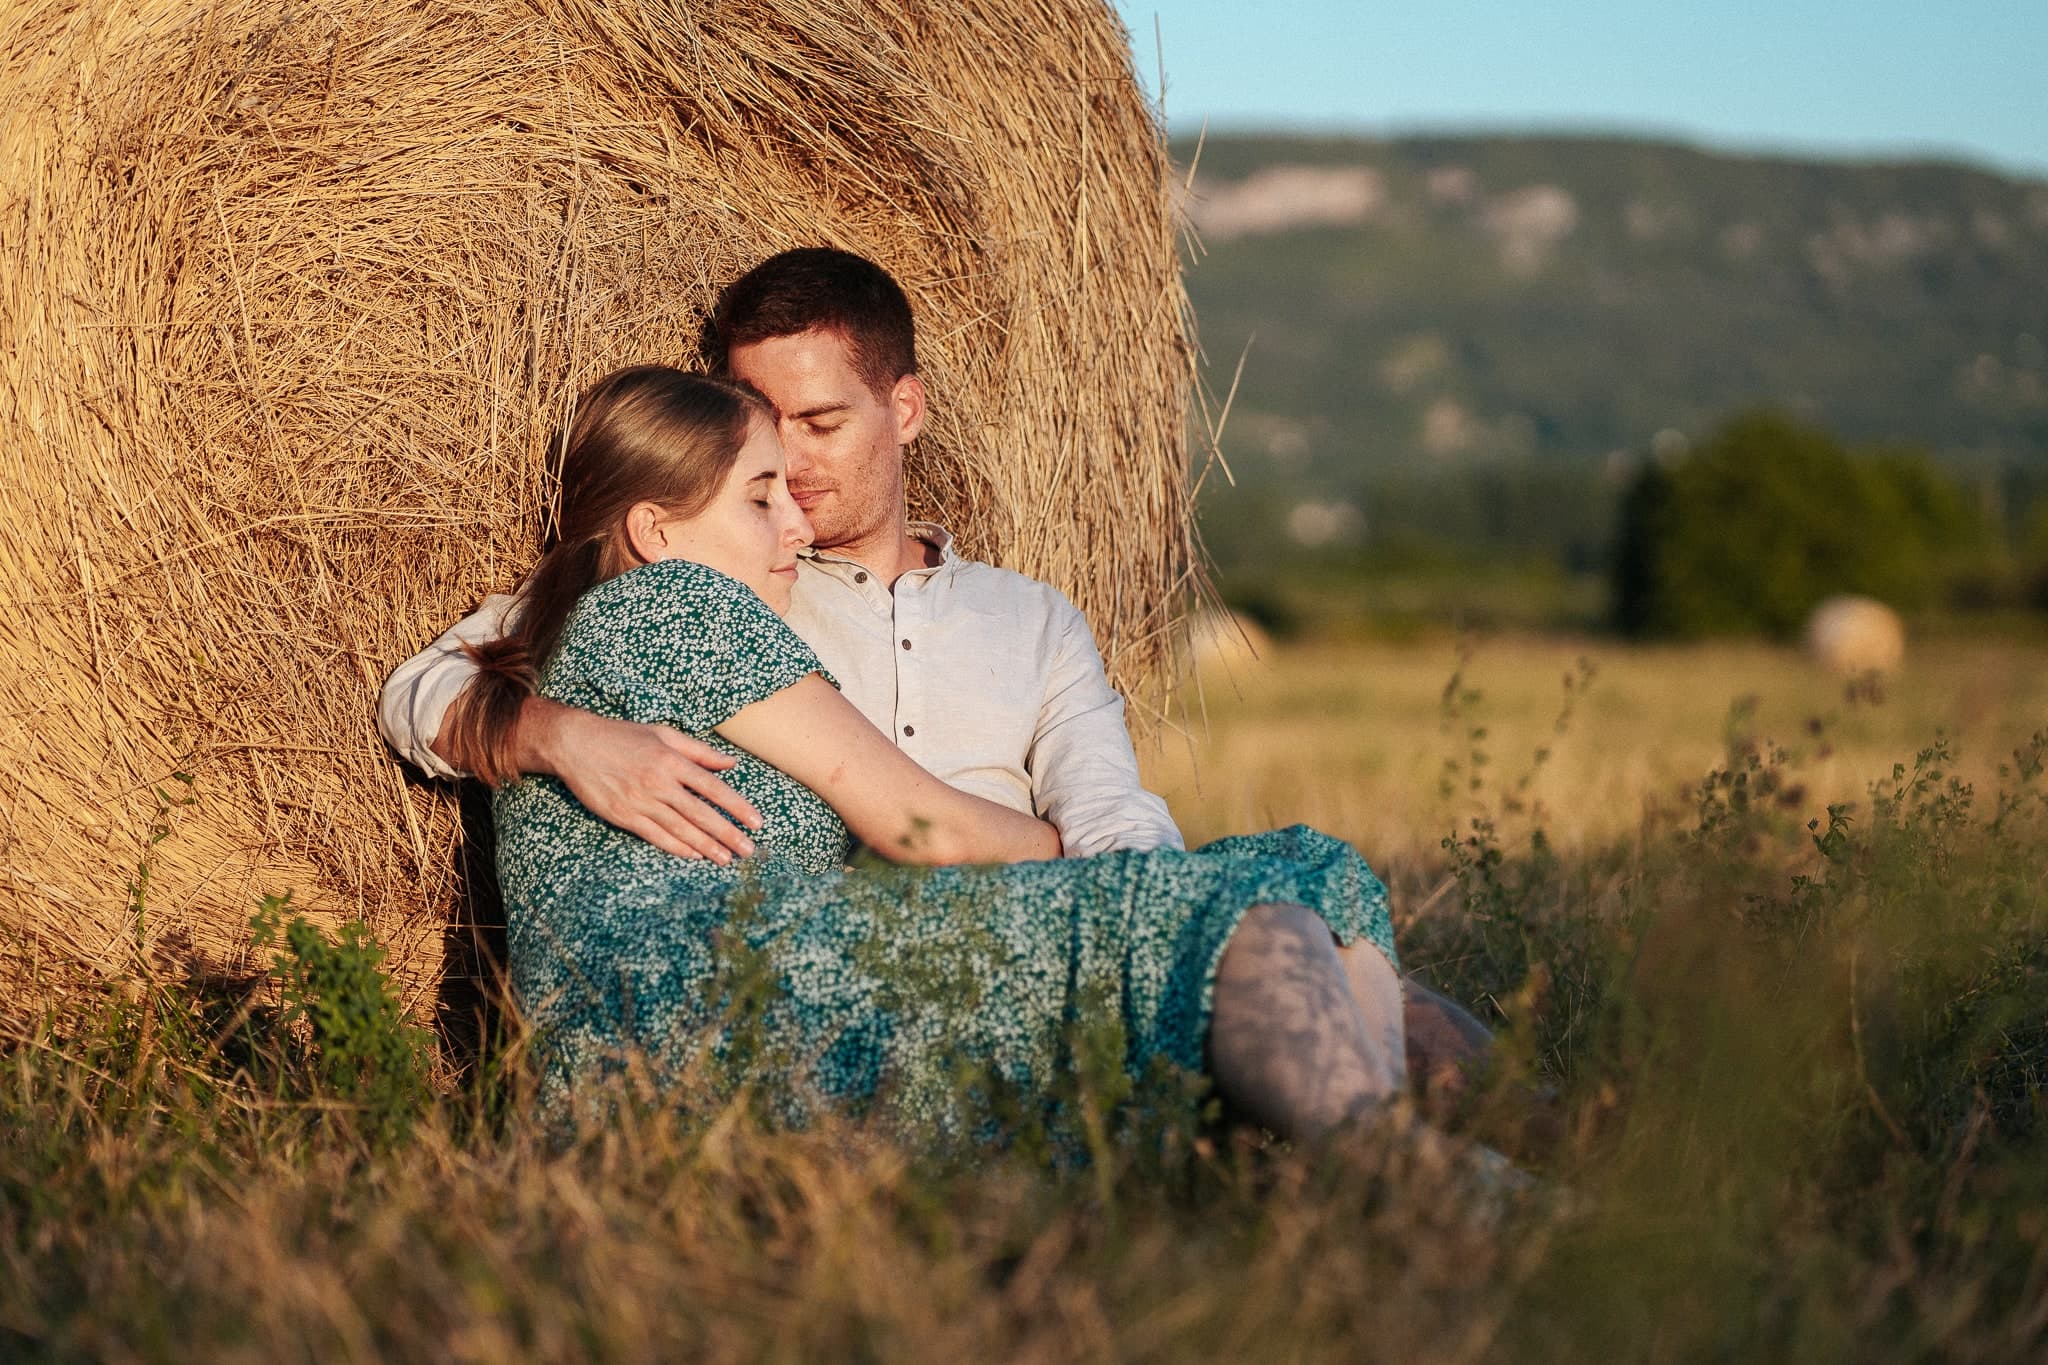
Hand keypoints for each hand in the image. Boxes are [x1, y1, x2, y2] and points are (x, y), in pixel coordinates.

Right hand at [521, 698, 762, 862]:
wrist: (575, 744)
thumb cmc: (622, 736)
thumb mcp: (664, 734)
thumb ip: (700, 751)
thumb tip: (731, 764)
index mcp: (671, 760)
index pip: (713, 788)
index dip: (737, 807)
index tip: (757, 822)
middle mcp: (659, 783)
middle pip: (701, 814)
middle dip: (728, 834)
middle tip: (748, 850)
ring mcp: (640, 801)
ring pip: (681, 829)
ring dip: (706, 846)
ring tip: (726, 859)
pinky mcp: (623, 815)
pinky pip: (655, 835)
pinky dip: (676, 847)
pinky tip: (694, 855)